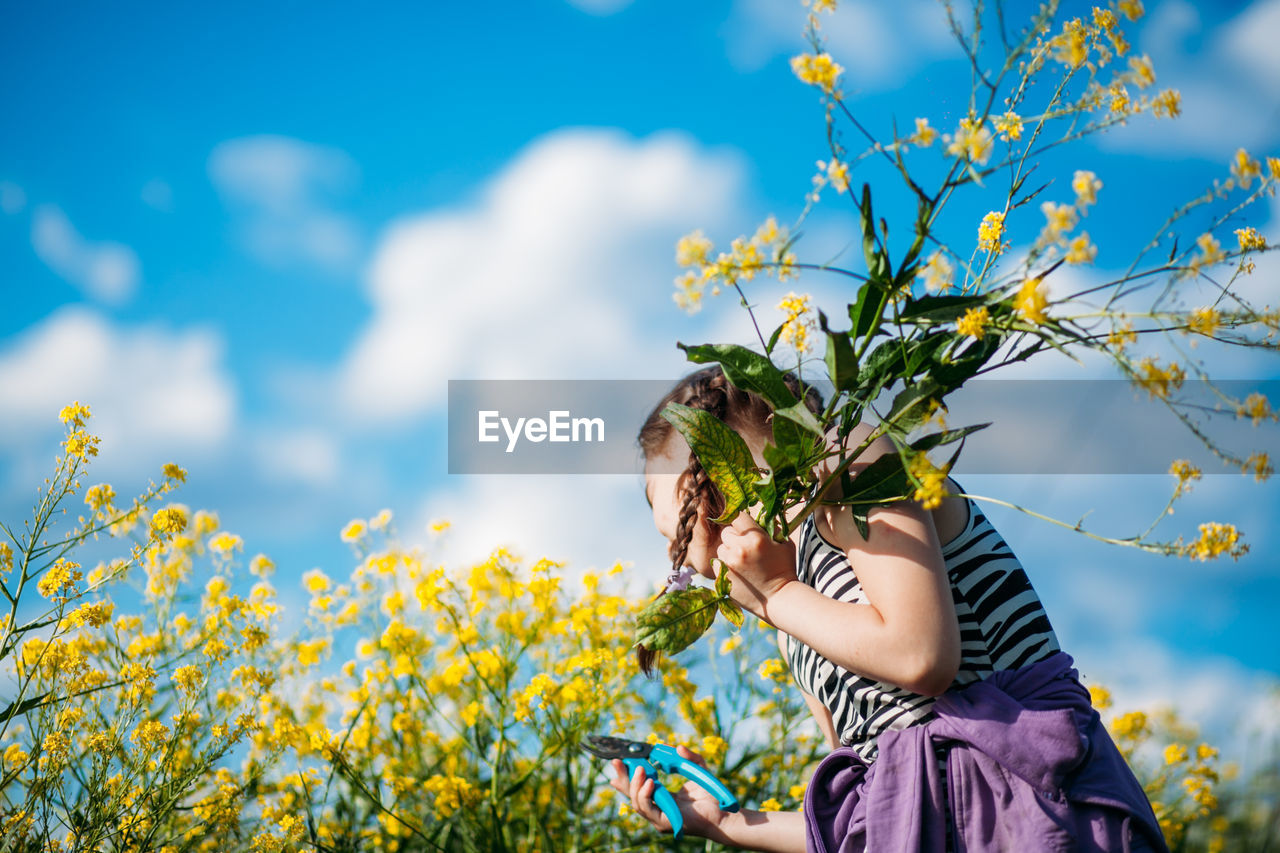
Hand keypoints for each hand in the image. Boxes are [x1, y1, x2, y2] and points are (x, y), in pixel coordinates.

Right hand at [608, 746, 727, 839]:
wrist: (722, 812)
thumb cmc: (711, 795)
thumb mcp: (699, 769)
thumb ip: (688, 757)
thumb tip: (675, 746)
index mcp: (661, 797)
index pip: (638, 787)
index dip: (626, 776)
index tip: (618, 761)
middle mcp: (657, 808)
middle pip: (632, 795)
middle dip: (623, 778)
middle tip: (617, 761)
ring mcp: (659, 817)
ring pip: (637, 803)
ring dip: (635, 784)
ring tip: (640, 768)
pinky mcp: (664, 823)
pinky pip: (648, 809)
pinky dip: (646, 795)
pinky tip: (649, 782)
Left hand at [716, 512, 796, 621]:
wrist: (779, 599)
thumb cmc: (785, 569)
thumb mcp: (785, 543)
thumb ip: (772, 527)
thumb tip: (760, 516)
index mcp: (756, 538)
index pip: (738, 516)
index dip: (741, 521)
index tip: (744, 527)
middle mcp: (739, 548)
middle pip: (726, 531)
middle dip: (735, 537)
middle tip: (745, 547)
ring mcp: (729, 563)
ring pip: (721, 547)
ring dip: (729, 551)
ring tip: (743, 562)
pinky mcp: (722, 576)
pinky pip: (717, 562)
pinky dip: (725, 564)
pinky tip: (738, 571)